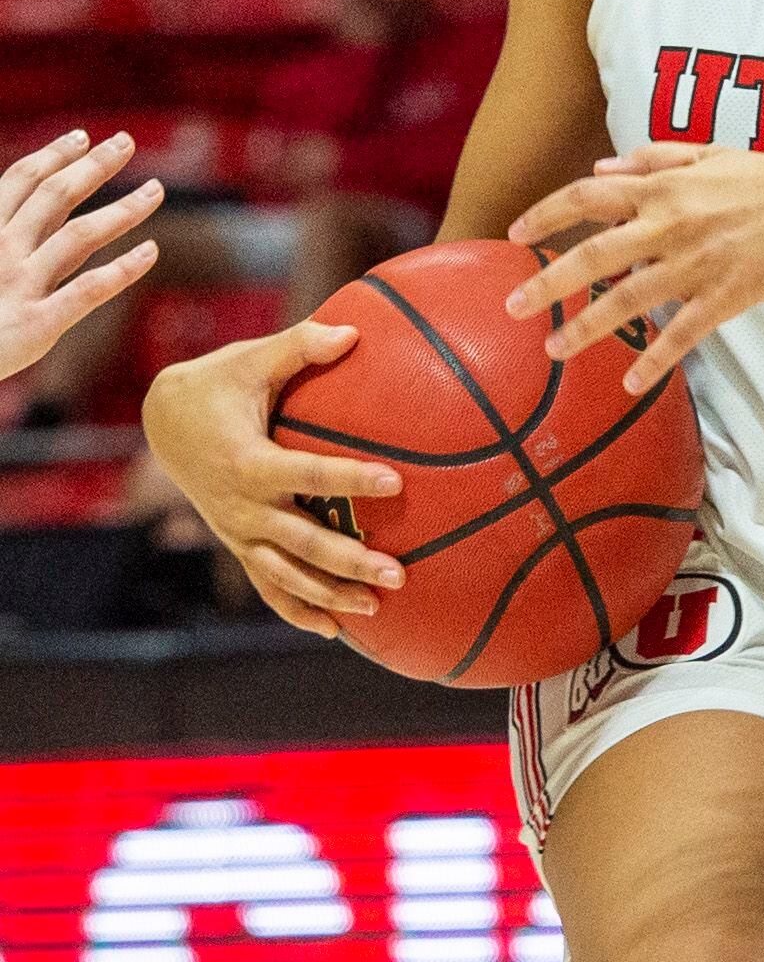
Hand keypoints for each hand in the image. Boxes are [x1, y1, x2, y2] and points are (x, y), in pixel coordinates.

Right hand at [0, 130, 163, 381]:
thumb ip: (1, 234)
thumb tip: (27, 215)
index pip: (21, 181)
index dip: (54, 155)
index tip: (83, 137)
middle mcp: (1, 250)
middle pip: (55, 196)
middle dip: (94, 166)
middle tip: (127, 141)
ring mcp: (19, 285)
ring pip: (79, 235)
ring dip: (122, 209)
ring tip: (156, 190)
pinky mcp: (37, 324)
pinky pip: (87, 291)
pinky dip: (122, 270)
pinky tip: (151, 252)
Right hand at [141, 320, 404, 637]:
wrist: (165, 421)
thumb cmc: (220, 383)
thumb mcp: (252, 360)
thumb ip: (300, 346)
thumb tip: (353, 332)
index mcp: (247, 460)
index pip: (306, 473)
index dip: (350, 477)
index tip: (396, 481)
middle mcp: (242, 505)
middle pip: (301, 540)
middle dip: (349, 560)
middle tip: (399, 572)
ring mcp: (239, 531)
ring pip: (285, 573)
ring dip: (329, 593)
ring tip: (377, 606)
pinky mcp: (239, 543)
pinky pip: (267, 585)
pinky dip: (296, 608)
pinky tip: (334, 630)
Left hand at [507, 142, 763, 387]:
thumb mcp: (710, 153)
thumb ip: (654, 159)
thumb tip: (602, 167)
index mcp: (663, 186)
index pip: (587, 196)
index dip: (546, 214)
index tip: (514, 233)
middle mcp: (671, 224)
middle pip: (593, 256)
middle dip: (548, 282)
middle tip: (513, 306)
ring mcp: (698, 264)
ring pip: (629, 300)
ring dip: (587, 328)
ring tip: (554, 350)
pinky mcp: (728, 296)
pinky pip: (682, 334)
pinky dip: (654, 360)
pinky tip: (630, 383)